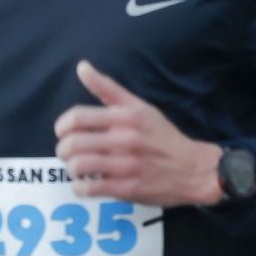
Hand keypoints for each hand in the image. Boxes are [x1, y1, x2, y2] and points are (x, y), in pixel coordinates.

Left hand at [55, 61, 221, 207]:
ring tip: (77, 168)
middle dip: (63, 149)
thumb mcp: (139, 107)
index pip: (77, 118)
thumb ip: (108, 89)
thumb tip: (81, 66)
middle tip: (68, 153)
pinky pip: (90, 189)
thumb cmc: (162, 136)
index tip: (62, 132)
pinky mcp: (127, 188)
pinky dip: (80, 188)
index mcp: (125, 117)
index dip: (61, 126)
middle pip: (73, 144)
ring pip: (79, 166)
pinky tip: (85, 184)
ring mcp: (126, 165)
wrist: (193, 169)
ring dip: (71, 169)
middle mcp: (124, 139)